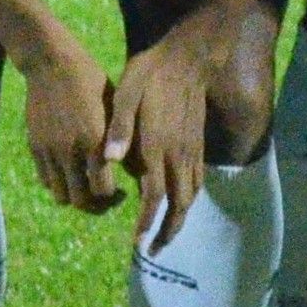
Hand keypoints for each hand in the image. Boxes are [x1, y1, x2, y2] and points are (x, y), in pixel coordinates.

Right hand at [20, 55, 124, 215]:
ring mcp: (49, 150)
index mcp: (94, 141)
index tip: (121, 192)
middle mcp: (70, 151)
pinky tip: (69, 172)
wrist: (51, 62)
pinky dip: (58, 183)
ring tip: (85, 186)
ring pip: (60, 195)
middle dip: (96, 206)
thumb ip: (121, 138)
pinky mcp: (35, 146)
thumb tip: (134, 168)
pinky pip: (45, 179)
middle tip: (105, 198)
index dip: (114, 198)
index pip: (103, 190)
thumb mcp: (114, 106)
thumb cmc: (91, 80)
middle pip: (81, 201)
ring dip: (75, 197)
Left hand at [103, 23, 220, 249]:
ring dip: (180, 219)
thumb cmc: (152, 72)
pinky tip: (178, 202)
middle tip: (153, 250)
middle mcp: (179, 154)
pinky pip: (197, 181)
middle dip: (168, 231)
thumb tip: (109, 158)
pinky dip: (188, 199)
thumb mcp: (126, 92)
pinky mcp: (198, 143)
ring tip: (165, 234)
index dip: (147, 221)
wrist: (190, 56)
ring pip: (191, 195)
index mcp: (158, 145)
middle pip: (180, 204)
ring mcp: (192, 149)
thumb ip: (118, 127)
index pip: (155, 195)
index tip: (138, 242)